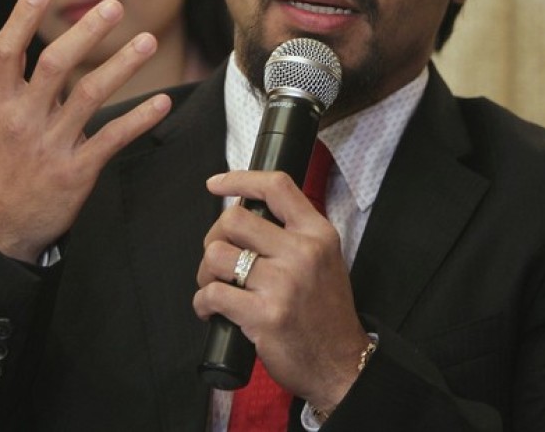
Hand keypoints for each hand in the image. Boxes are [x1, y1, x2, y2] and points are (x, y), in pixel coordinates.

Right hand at [0, 0, 171, 261]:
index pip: (10, 53)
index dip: (23, 18)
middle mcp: (24, 121)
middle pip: (56, 66)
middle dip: (87, 32)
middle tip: (115, 6)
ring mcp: (52, 146)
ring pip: (90, 96)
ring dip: (122, 66)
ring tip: (148, 41)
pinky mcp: (77, 172)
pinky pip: (112, 139)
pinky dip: (138, 120)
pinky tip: (161, 102)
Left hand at [193, 170, 369, 412]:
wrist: (341, 364)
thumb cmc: (325, 312)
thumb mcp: (324, 259)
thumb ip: (292, 234)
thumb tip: (243, 215)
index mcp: (317, 233)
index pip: (276, 187)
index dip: (239, 179)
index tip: (214, 184)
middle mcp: (302, 252)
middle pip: (234, 219)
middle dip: (213, 237)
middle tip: (218, 258)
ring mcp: (283, 283)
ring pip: (217, 255)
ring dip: (205, 272)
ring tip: (215, 285)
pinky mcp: (264, 315)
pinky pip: (213, 294)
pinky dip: (203, 302)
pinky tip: (211, 309)